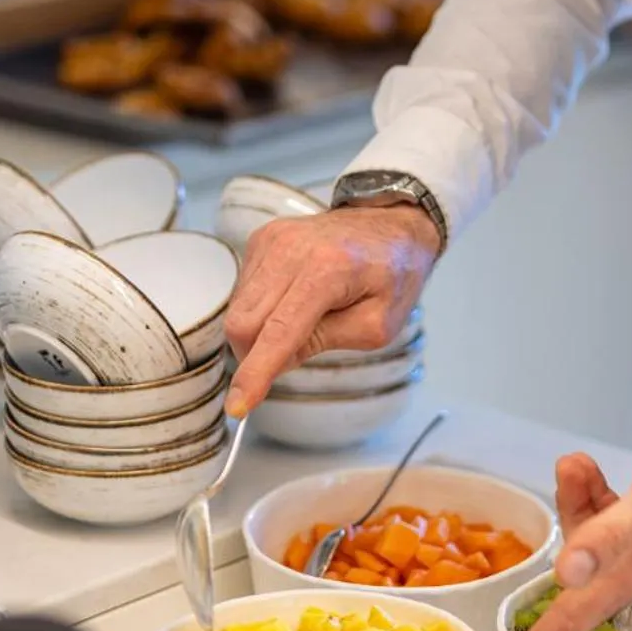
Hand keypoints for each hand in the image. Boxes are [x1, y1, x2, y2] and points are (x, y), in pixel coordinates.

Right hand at [223, 203, 438, 416]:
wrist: (390, 223)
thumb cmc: (393, 274)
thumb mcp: (375, 325)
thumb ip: (324, 343)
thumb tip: (275, 359)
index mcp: (327, 270)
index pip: (278, 332)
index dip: (255, 374)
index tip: (238, 406)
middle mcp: (291, 250)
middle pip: (243, 324)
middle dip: (255, 356)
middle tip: (294, 354)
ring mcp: (272, 240)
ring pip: (238, 310)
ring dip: (259, 332)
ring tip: (303, 320)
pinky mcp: (262, 239)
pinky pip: (244, 291)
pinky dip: (261, 310)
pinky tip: (291, 302)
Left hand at [491, 404, 631, 630]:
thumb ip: (611, 535)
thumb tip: (567, 574)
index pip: (573, 624)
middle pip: (572, 578)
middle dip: (560, 547)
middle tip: (570, 484)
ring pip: (584, 541)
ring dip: (575, 502)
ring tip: (583, 464)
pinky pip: (602, 520)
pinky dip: (590, 494)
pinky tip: (590, 468)